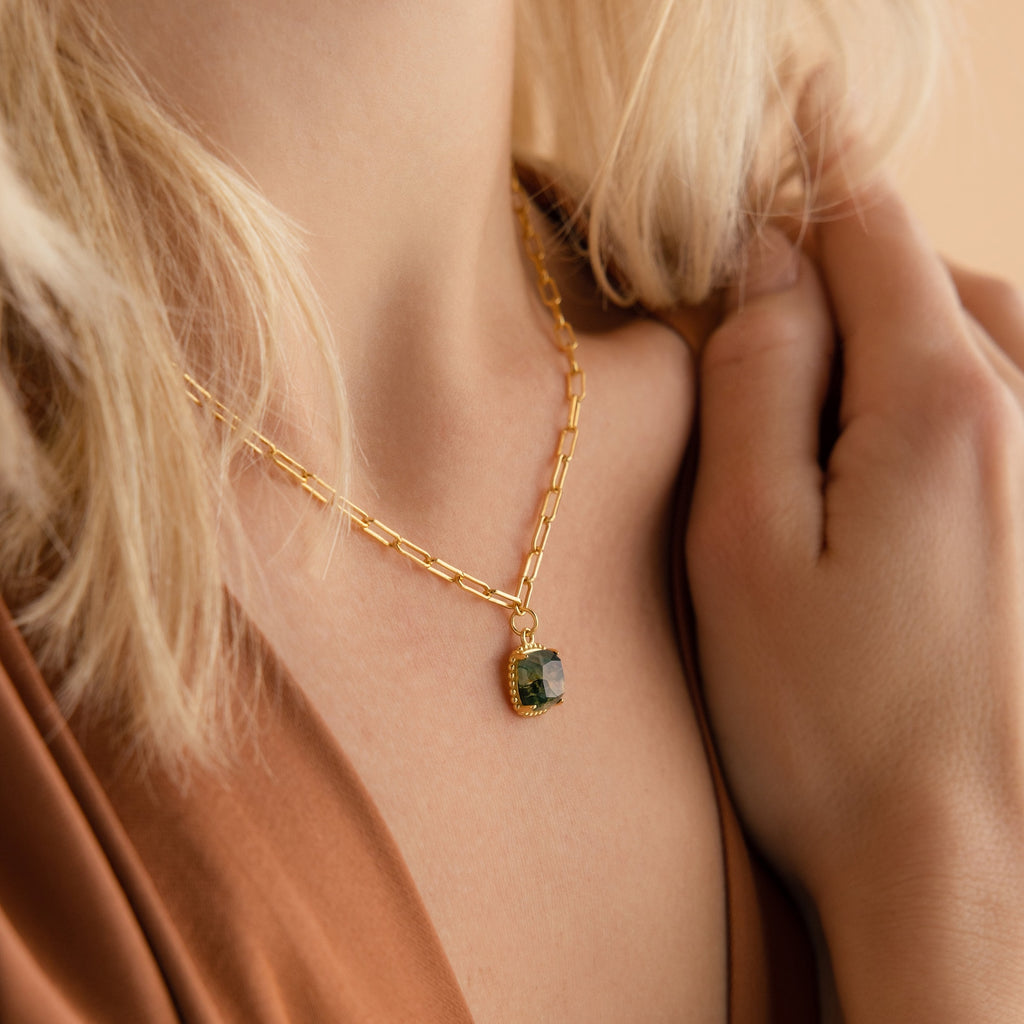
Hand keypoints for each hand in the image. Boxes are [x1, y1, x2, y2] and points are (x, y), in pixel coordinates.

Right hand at [687, 180, 1023, 1018]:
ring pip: (989, 341)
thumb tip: (765, 271)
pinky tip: (910, 454)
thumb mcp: (741, 548)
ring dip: (911, 330)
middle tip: (772, 315)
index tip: (806, 97)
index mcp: (936, 408)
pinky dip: (960, 387)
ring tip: (837, 403)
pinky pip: (1018, 405)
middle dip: (852, 271)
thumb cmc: (827, 723)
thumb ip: (754, 388)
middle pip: (935, 283)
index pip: (868, 236)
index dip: (822, 163)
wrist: (964, 869)